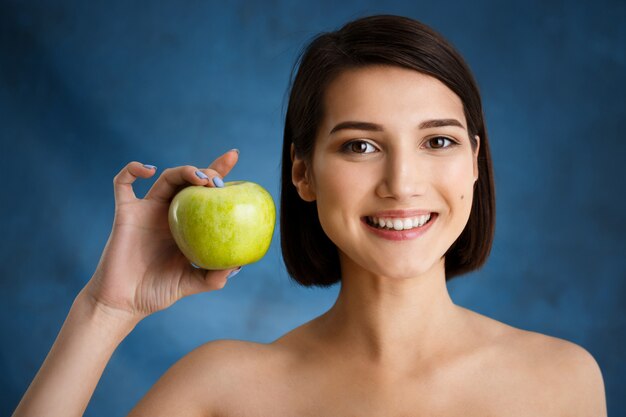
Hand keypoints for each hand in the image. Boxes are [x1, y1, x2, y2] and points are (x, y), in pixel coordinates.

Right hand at [81, 149, 239, 322]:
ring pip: (165, 177)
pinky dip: (132, 169)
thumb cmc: (156, 292)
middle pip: (189, 179)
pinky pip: (123, 183)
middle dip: (206, 170)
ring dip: (183, 170)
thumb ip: (214, 276)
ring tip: (200, 177)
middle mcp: (169, 212)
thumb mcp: (192, 283)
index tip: (234, 155)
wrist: (123, 302)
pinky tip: (148, 169)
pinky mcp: (125, 212)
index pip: (206, 192)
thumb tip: (238, 264)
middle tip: (218, 181)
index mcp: (187, 224)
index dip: (219, 170)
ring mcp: (147, 210)